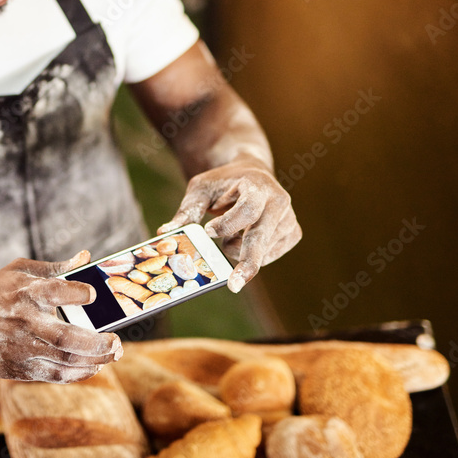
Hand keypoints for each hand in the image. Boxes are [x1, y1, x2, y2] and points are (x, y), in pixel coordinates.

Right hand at [0, 251, 121, 382]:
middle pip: (67, 338)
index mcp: (24, 292)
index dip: (81, 293)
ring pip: (63, 361)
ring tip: (111, 355)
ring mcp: (19, 348)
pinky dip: (76, 374)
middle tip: (117, 343)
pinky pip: (52, 375)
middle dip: (98, 344)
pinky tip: (91, 367)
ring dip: (93, 361)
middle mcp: (24, 321)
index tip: (94, 295)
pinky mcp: (15, 368)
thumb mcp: (18, 271)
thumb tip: (86, 257)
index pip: (58, 291)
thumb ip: (55, 267)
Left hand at [159, 157, 301, 292]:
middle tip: (233, 285)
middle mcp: (279, 202)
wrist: (251, 173)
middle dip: (247, 262)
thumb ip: (187, 210)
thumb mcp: (200, 189)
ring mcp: (289, 219)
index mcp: (258, 186)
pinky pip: (270, 256)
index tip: (208, 232)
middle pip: (262, 237)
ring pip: (262, 250)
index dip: (229, 224)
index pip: (246, 210)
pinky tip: (245, 237)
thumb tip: (165, 231)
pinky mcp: (293, 233)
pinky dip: (253, 254)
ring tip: (230, 230)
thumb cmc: (222, 182)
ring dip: (239, 249)